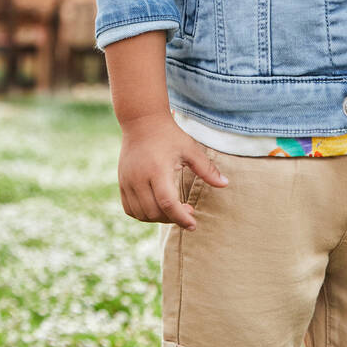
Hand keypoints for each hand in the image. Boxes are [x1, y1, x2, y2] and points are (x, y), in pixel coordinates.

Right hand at [116, 111, 228, 230]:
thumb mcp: (190, 149)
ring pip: (141, 214)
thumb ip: (206, 169)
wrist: (142, 121)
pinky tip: (157, 207)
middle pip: (154, 212)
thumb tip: (225, 184)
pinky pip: (129, 209)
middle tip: (187, 211)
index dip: (181, 218)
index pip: (168, 204)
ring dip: (158, 218)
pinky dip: (143, 214)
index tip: (193, 225)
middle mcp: (139, 178)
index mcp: (158, 170)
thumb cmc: (169, 135)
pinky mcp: (121, 182)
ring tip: (173, 209)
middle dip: (173, 218)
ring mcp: (127, 181)